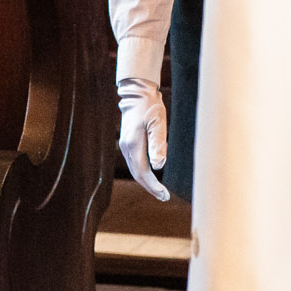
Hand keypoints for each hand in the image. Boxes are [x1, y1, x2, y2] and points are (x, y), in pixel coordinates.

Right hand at [117, 76, 169, 202]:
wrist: (137, 93)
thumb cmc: (151, 106)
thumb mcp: (158, 123)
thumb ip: (158, 143)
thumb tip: (159, 166)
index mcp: (133, 144)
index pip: (143, 173)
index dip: (153, 186)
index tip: (165, 195)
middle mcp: (126, 147)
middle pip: (137, 174)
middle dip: (151, 187)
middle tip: (165, 197)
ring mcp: (125, 145)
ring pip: (135, 169)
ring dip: (147, 182)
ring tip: (160, 191)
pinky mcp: (128, 142)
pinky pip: (135, 163)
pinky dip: (143, 172)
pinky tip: (152, 175)